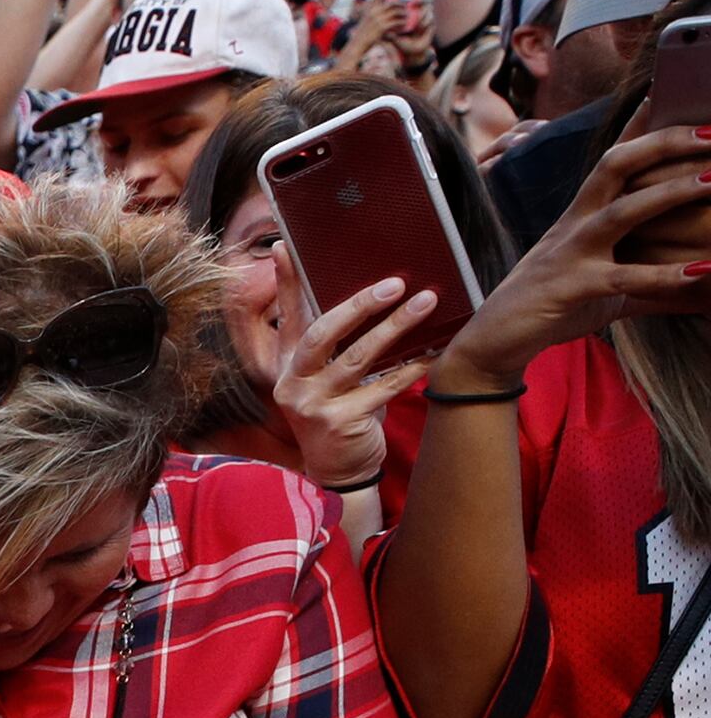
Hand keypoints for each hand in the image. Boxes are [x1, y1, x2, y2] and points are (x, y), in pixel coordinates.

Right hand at [269, 276, 438, 488]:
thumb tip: (369, 297)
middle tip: (394, 283)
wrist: (337, 469)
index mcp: (286, 365)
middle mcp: (293, 382)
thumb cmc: (337, 413)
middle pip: (321, 333)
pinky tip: (434, 351)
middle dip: (359, 305)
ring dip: (395, 328)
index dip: (285, 283)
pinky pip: (383, 388)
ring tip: (425, 303)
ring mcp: (313, 404)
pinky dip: (411, 368)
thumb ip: (334, 345)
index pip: (287, 316)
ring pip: (357, 358)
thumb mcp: (324, 378)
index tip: (284, 248)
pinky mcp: (340, 422)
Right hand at [439, 111, 710, 387]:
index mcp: (582, 214)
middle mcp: (575, 223)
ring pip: (621, 211)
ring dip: (670, 192)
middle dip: (664, 142)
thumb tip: (704, 280)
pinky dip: (663, 275)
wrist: (492, 343)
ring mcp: (570, 254)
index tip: (669, 90)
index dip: (642, 122)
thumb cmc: (552, 307)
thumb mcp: (606, 284)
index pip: (615, 156)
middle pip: (616, 164)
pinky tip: (700, 271)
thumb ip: (652, 277)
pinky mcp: (571, 289)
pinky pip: (622, 278)